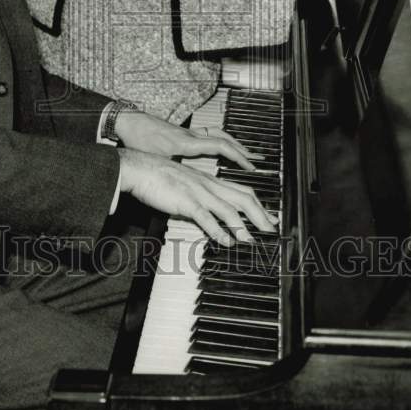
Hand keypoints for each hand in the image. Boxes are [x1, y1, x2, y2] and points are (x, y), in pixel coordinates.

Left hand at [114, 108, 256, 170]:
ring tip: (244, 154)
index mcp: (187, 142)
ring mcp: (188, 132)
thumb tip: (182, 193)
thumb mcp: (156, 161)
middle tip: (256, 161)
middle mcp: (191, 136)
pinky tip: (220, 148)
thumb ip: (171, 176)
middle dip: (242, 150)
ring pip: (217, 134)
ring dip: (232, 143)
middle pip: (224, 139)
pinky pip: (208, 134)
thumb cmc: (139, 140)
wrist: (128, 122)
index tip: (250, 166)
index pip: (220, 146)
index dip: (237, 156)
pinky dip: (219, 140)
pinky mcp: (182, 132)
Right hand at [118, 148, 277, 244]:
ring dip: (243, 227)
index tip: (269, 217)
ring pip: (229, 209)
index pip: (241, 190)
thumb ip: (198, 197)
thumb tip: (208, 214)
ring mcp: (198, 192)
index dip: (259, 205)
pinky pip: (206, 217)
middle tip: (272, 230)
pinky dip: (219, 231)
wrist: (138, 167)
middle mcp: (208, 184)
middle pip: (243, 198)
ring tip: (252, 241)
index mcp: (208, 180)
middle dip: (261, 215)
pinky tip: (226, 242)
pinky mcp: (185, 201)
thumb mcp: (184, 184)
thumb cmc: (157, 175)